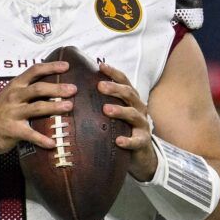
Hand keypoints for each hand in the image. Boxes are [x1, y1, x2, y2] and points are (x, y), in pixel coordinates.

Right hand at [0, 60, 71, 156]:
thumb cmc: (1, 112)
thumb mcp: (11, 96)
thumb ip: (28, 90)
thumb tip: (54, 86)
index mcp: (15, 85)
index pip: (34, 71)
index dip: (51, 67)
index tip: (66, 66)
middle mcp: (14, 96)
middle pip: (38, 89)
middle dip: (57, 88)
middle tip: (73, 89)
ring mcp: (12, 113)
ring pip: (37, 108)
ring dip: (55, 107)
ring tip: (69, 107)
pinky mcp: (12, 130)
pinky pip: (31, 134)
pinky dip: (43, 139)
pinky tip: (53, 143)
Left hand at [98, 63, 157, 181]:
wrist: (141, 153)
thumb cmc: (123, 129)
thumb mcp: (115, 113)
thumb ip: (102, 101)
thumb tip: (76, 88)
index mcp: (132, 99)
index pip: (124, 81)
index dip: (113, 73)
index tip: (100, 66)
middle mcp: (139, 108)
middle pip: (129, 94)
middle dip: (115, 89)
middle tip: (100, 86)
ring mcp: (142, 125)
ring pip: (133, 114)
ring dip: (120, 111)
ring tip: (106, 109)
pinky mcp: (143, 141)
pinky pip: (136, 141)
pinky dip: (128, 141)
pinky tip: (118, 141)